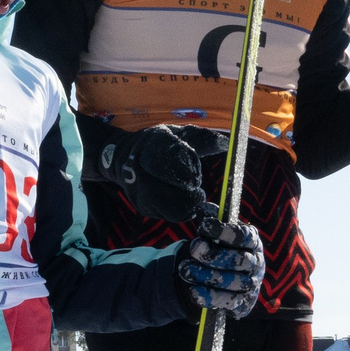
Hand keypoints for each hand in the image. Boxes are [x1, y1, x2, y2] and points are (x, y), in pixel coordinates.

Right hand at [99, 124, 224, 223]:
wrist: (124, 157)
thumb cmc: (161, 144)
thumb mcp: (180, 135)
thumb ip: (204, 139)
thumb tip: (225, 144)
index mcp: (151, 143)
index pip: (166, 158)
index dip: (185, 171)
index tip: (197, 179)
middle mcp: (138, 167)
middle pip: (164, 189)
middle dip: (188, 194)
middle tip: (198, 191)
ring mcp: (138, 190)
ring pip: (168, 207)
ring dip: (187, 206)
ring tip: (193, 196)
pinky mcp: (142, 206)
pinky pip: (167, 215)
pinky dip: (181, 212)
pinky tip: (185, 202)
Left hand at [174, 218, 264, 319]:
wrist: (216, 275)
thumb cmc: (217, 247)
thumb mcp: (212, 231)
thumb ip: (210, 219)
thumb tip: (205, 208)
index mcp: (252, 241)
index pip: (244, 236)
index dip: (224, 232)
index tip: (203, 226)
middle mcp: (256, 263)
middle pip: (241, 261)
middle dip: (215, 255)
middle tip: (193, 248)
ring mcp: (251, 285)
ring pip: (235, 283)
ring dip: (208, 276)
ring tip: (185, 269)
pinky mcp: (243, 304)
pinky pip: (230, 303)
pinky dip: (211, 297)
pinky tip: (194, 291)